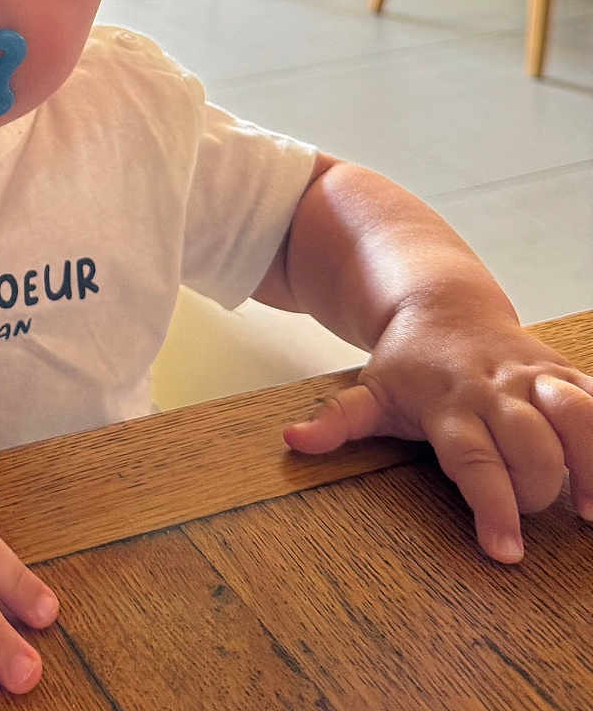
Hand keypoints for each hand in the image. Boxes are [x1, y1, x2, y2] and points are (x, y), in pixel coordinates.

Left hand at [282, 303, 592, 561]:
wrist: (440, 302)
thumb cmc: (406, 363)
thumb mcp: (367, 390)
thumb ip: (336, 420)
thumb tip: (293, 441)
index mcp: (448, 404)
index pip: (474, 460)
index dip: (492, 507)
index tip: (505, 554)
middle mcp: (496, 390)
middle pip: (532, 448)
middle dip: (536, 491)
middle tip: (528, 518)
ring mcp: (535, 379)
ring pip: (578, 418)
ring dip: (591, 464)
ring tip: (590, 513)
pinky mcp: (566, 373)